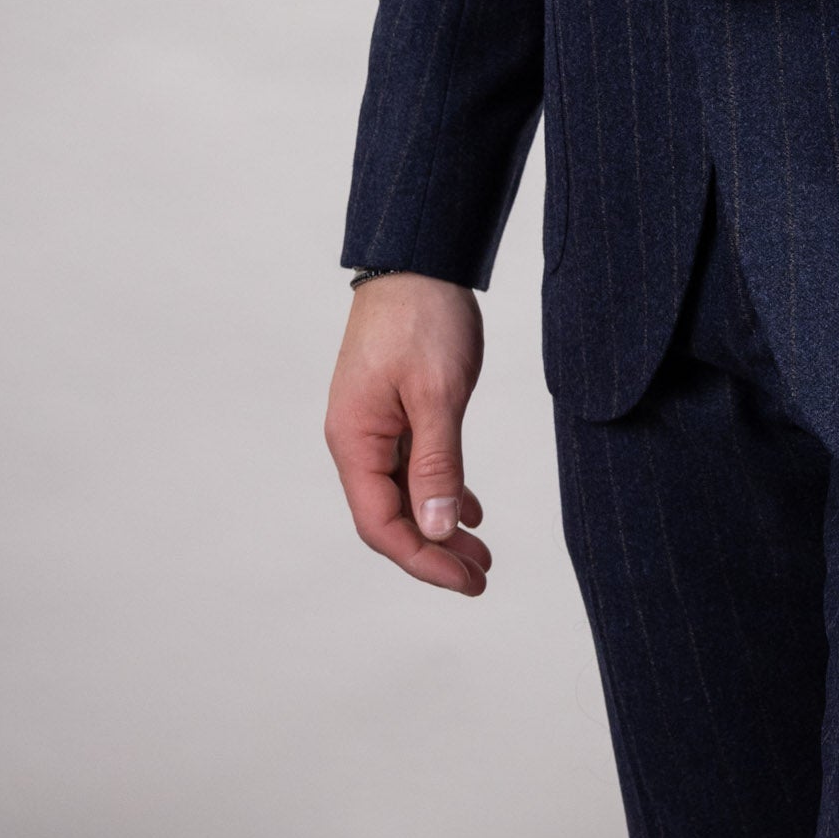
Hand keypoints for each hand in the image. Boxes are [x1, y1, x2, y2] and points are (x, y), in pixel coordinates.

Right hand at [325, 274, 490, 594]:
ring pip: (405, 492)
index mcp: (355, 440)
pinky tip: (469, 507)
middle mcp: (357, 438)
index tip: (468, 581)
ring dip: (440, 523)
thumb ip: (437, 463)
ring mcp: (374, 423)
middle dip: (435, 550)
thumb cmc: (423, 316)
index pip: (381, 524)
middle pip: (390, 516)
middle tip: (482, 575)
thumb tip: (435, 530)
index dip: (423, 560)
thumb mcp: (438, 393)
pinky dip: (441, 488)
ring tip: (482, 551)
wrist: (419, 257)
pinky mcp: (394, 407)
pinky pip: (413, 464)